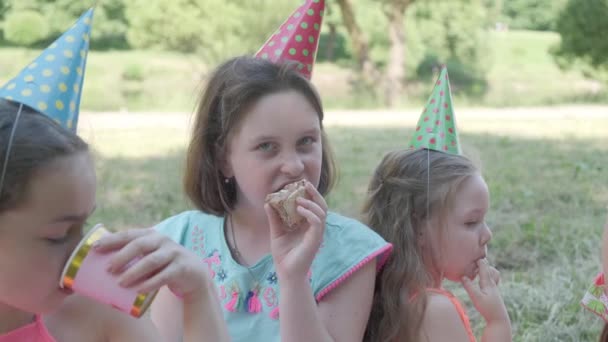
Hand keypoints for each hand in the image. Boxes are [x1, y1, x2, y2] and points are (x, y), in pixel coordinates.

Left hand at [94, 228, 209, 297]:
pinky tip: (139, 290)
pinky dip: (150, 283)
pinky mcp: (181, 268)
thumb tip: (98, 268)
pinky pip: (164, 276)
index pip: (129, 234)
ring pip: (151, 261)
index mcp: (151, 235)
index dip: (112, 240)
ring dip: (134, 271)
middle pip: (139, 245)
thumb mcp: (150, 255)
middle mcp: (162, 241)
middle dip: (122, 256)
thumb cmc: (163, 265)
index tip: (95, 248)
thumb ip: (132, 256)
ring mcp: (173, 253)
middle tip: (108, 269)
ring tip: (120, 282)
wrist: (193, 273)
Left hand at [265, 180, 326, 282]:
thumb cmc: (283, 255)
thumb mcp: (276, 232)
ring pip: (322, 212)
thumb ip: (274, 218)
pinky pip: (318, 222)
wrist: (286, 272)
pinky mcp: (316, 240)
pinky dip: (310, 214)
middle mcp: (315, 228)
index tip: (300, 184)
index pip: (314, 205)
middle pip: (322, 206)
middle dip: (315, 194)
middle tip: (305, 184)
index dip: (310, 194)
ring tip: (298, 199)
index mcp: (308, 225)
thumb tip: (268, 202)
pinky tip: (300, 209)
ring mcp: (317, 233)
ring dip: (312, 203)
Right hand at [462, 259, 508, 324]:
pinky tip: (481, 280)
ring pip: (493, 273)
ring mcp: (494, 288)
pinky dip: (488, 276)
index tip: (471, 254)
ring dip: (486, 269)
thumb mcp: (476, 298)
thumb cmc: (487, 309)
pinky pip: (493, 279)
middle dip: (482, 262)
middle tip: (473, 261)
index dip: (479, 259)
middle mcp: (492, 283)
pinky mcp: (494, 293)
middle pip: (490, 268)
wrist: (499, 319)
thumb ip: (469, 286)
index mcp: (488, 282)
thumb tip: (463, 276)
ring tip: (477, 269)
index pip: (484, 266)